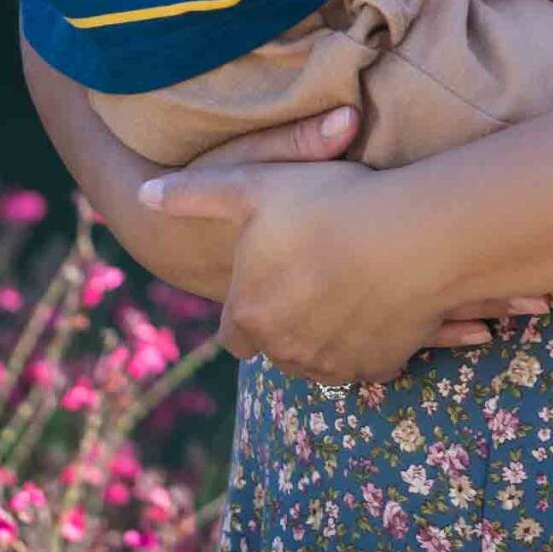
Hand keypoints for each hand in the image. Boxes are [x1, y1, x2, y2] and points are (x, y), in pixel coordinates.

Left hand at [138, 158, 517, 383]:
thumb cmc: (327, 204)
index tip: (269, 281)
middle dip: (288, 321)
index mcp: (248, 315)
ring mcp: (332, 364)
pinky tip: (384, 297)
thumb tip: (142, 195)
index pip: (232, 332)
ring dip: (327, 332)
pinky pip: (368, 357)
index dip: (248, 305)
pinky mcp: (378, 367)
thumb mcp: (253, 184)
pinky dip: (372, 337)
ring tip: (351, 282)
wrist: (410, 237)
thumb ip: (194, 195)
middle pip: (277, 345)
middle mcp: (283, 351)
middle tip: (315, 276)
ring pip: (320, 356)